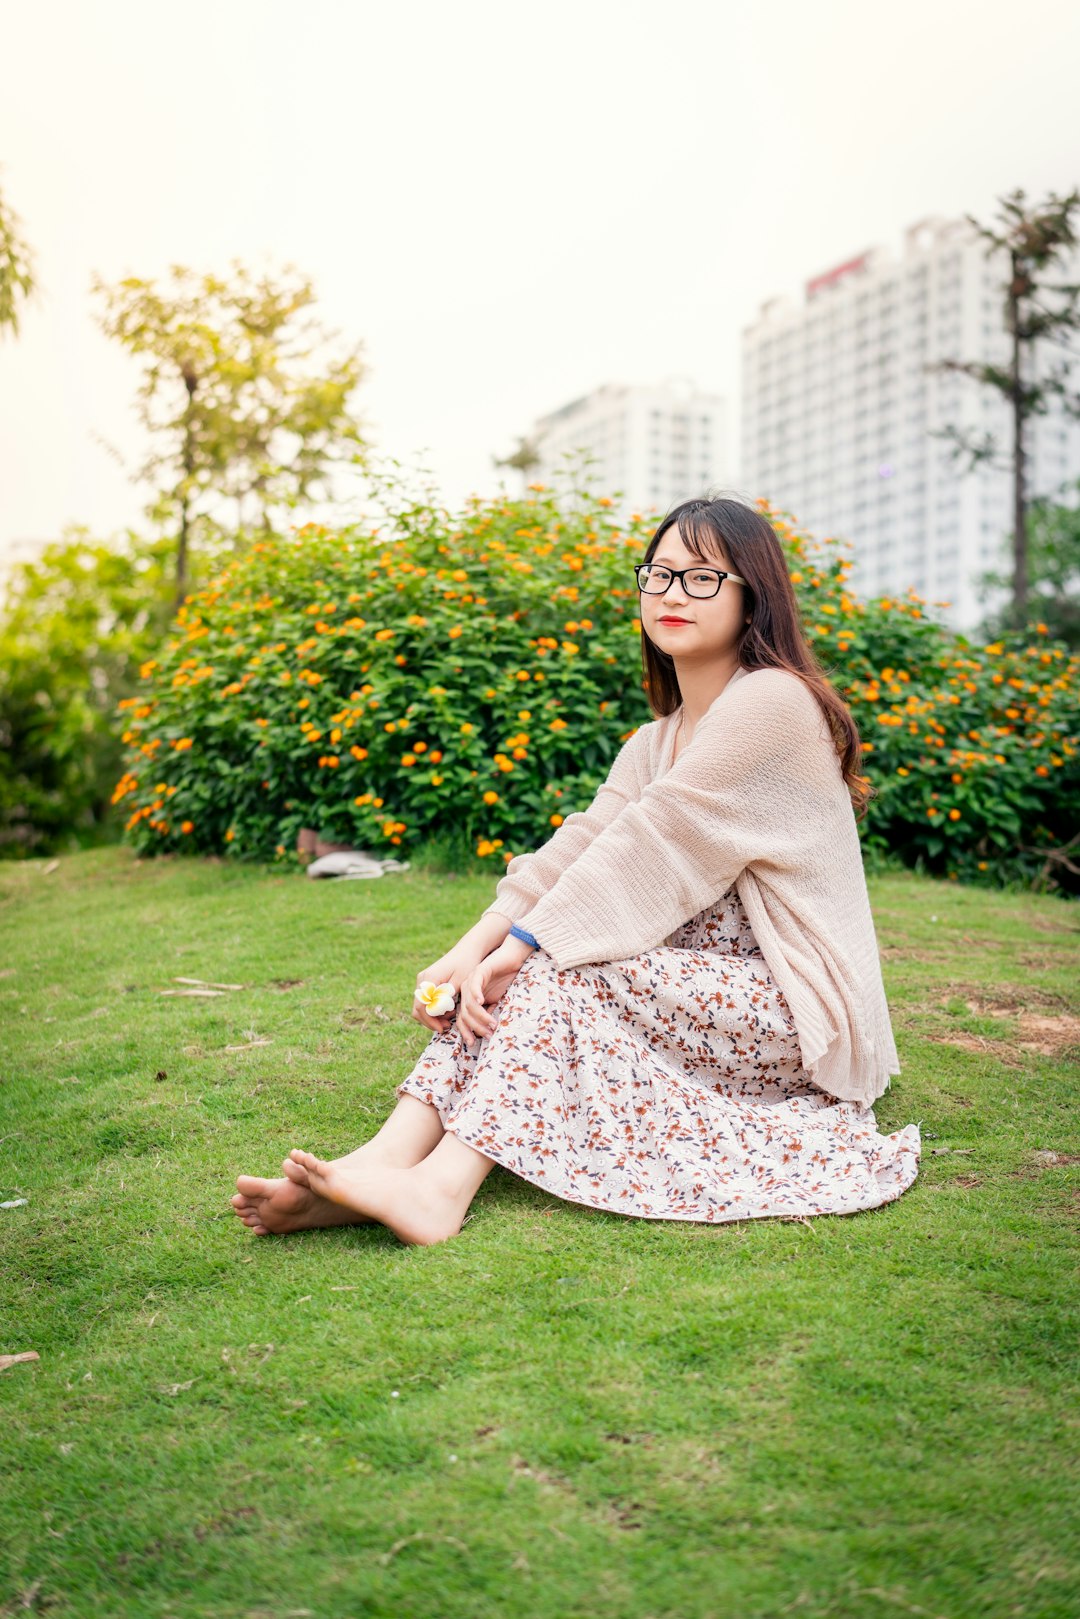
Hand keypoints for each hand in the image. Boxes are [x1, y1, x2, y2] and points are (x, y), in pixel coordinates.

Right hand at [412, 915, 514, 1034]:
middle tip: (447, 1026)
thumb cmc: (467, 964)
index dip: (430, 1021)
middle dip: (430, 1021)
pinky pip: (426, 1000)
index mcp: (429, 980)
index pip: (421, 1007)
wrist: (468, 950)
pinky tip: (448, 1011)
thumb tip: (436, 1011)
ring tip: (450, 1019)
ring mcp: (423, 981)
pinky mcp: (427, 982)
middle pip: (418, 1008)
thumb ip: (446, 996)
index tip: (443, 1028)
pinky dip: (434, 1009)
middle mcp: (422, 980)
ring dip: (432, 1016)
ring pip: (421, 1006)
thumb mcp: (460, 982)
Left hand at [456, 936, 533, 1045]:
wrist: (513, 958)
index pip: (461, 1019)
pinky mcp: (479, 971)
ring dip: (481, 1017)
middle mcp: (466, 990)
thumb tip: (486, 1032)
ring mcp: (471, 980)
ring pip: (469, 1004)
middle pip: (464, 1014)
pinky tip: (483, 1002)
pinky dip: (477, 995)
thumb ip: (488, 1013)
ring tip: (492, 1024)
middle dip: (476, 1027)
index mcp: (468, 998)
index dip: (465, 1031)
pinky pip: (474, 985)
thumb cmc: (506, 980)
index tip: (473, 1043)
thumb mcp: (496, 1001)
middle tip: (489, 1035)